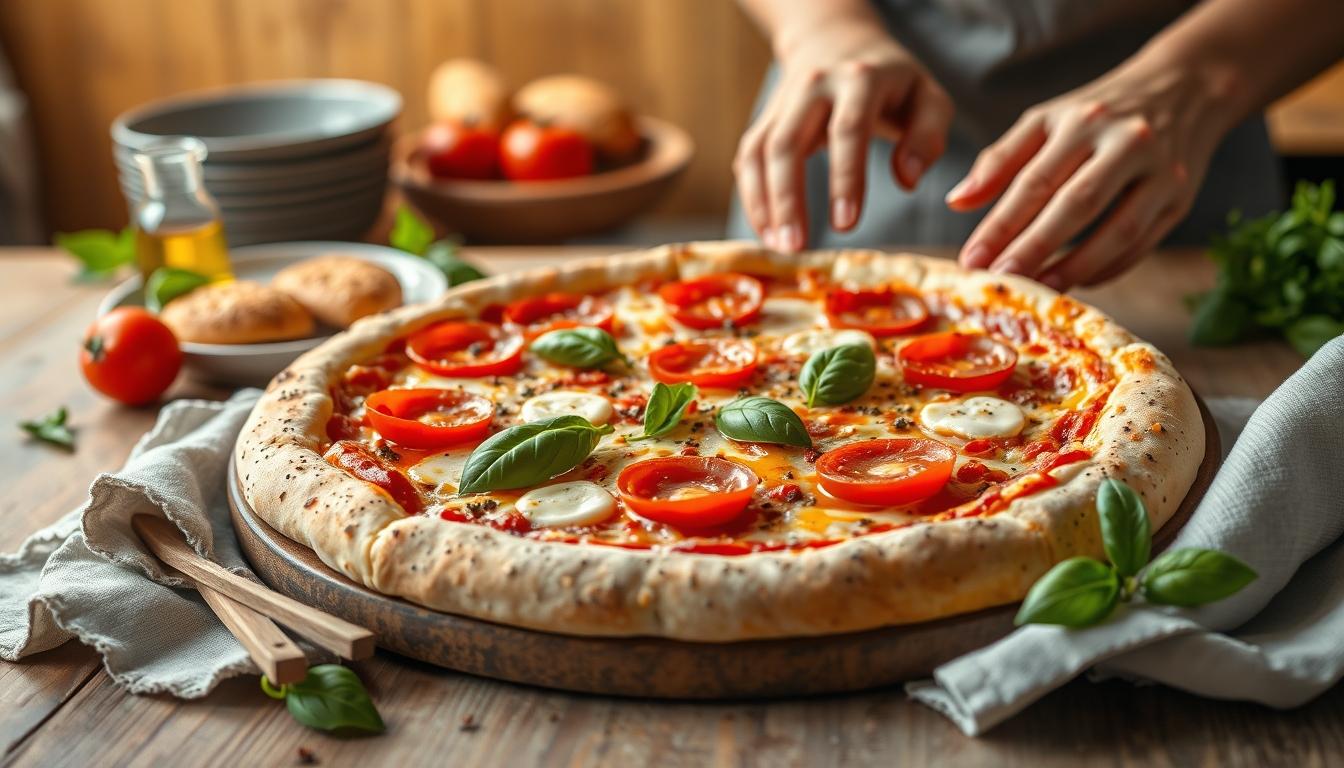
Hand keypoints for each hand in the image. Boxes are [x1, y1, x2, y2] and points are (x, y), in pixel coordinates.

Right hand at [734, 16, 952, 251]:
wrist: (839, 43)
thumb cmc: (894, 85)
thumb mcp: (928, 98)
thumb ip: (928, 137)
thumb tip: (908, 180)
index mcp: (859, 79)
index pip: (848, 129)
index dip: (845, 179)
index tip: (847, 226)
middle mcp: (813, 85)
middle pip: (787, 143)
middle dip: (788, 199)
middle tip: (796, 247)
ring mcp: (782, 102)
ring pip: (759, 152)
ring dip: (763, 203)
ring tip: (779, 246)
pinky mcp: (764, 119)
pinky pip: (748, 159)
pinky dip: (753, 197)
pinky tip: (767, 232)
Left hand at [948, 61, 1232, 288]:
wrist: (1185, 87)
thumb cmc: (1098, 112)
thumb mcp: (1046, 120)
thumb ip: (1000, 160)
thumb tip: (956, 202)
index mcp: (1082, 121)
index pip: (1035, 180)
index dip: (1000, 224)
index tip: (971, 259)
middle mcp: (1126, 142)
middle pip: (1076, 204)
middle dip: (1034, 248)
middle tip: (1000, 280)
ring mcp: (1161, 172)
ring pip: (1118, 230)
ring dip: (1075, 266)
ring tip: (1038, 291)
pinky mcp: (1181, 199)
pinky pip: (1142, 244)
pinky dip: (1107, 267)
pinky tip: (1076, 281)